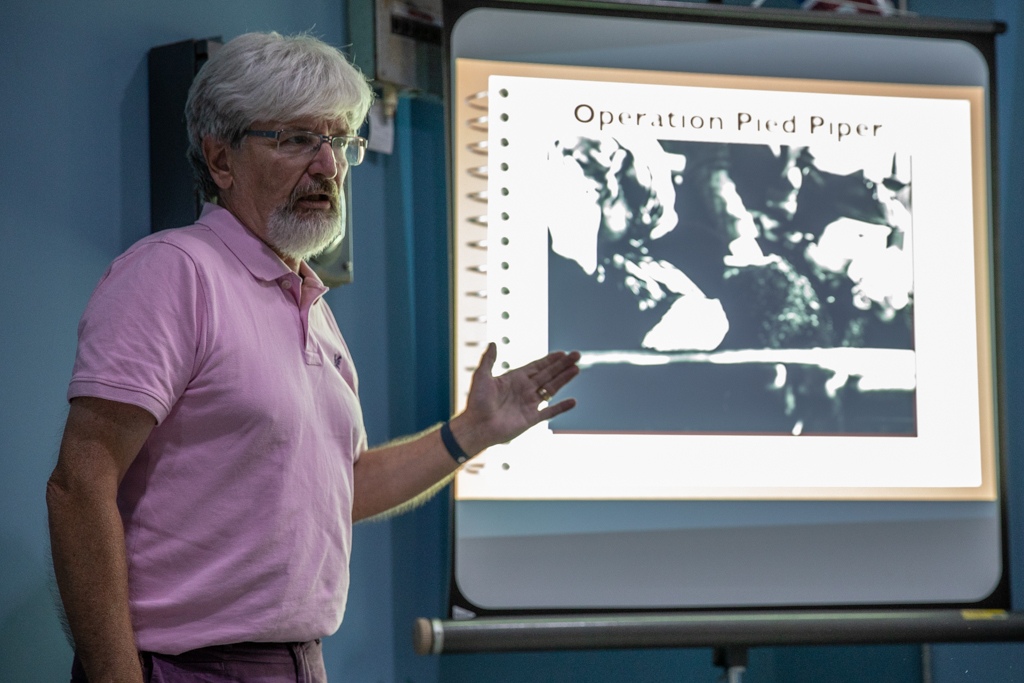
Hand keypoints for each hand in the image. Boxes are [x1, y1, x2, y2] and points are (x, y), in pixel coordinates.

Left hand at [456, 343, 579, 453]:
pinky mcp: (531, 418)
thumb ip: (489, 360)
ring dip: (564, 379)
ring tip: (576, 370)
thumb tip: (492, 343)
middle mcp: (524, 389)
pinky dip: (561, 407)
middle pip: (548, 374)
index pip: (537, 366)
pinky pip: (550, 412)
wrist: (477, 426)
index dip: (550, 360)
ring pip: (552, 389)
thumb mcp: (482, 377)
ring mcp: (529, 404)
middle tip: (576, 355)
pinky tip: (573, 401)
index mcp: (515, 378)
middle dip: (562, 365)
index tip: (562, 353)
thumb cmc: (476, 402)